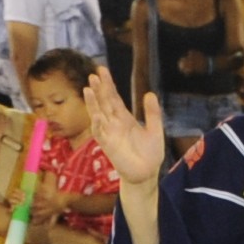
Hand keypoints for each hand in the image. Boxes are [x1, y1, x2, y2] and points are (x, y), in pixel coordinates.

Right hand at [83, 68, 167, 186]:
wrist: (147, 173)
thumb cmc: (150, 153)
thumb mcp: (155, 129)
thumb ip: (152, 113)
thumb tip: (150, 93)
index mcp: (124, 117)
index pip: (114, 97)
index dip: (108, 84)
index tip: (101, 70)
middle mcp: (114, 123)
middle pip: (104, 102)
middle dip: (99, 89)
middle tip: (93, 74)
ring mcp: (109, 133)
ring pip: (98, 114)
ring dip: (93, 103)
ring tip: (88, 89)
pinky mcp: (108, 146)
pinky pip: (100, 133)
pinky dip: (97, 124)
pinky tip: (96, 115)